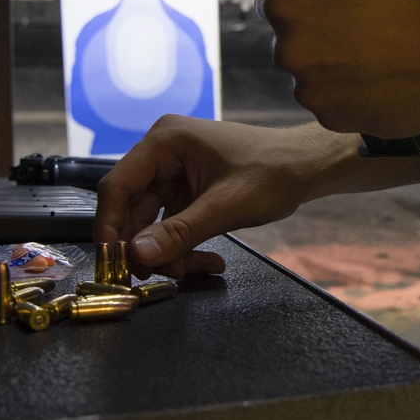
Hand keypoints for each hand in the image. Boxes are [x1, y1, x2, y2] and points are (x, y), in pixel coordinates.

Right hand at [93, 116, 330, 278]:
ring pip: (153, 221)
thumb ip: (179, 232)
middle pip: (132, 207)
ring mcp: (176, 172)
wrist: (309, 166)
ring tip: (194, 272)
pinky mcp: (189, 189)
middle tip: (154, 279)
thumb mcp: (226, 207)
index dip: (109, 226)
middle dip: (144, 246)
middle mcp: (164, 152)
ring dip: (168, 252)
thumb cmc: (274, 173)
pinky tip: (207, 262)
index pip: (118, 186)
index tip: (112, 262)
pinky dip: (184, 245)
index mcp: (165, 140)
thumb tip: (137, 255)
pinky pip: (173, 223)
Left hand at [255, 0, 419, 137]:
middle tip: (371, 17)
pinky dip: (350, 88)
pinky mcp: (333, 119)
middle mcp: (287, 51)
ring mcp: (310, 90)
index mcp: (286, 2)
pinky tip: (383, 73)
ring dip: (334, 58)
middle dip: (321, 24)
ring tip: (381, 46)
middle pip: (292, 34)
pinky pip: (331, 99)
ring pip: (311, 68)